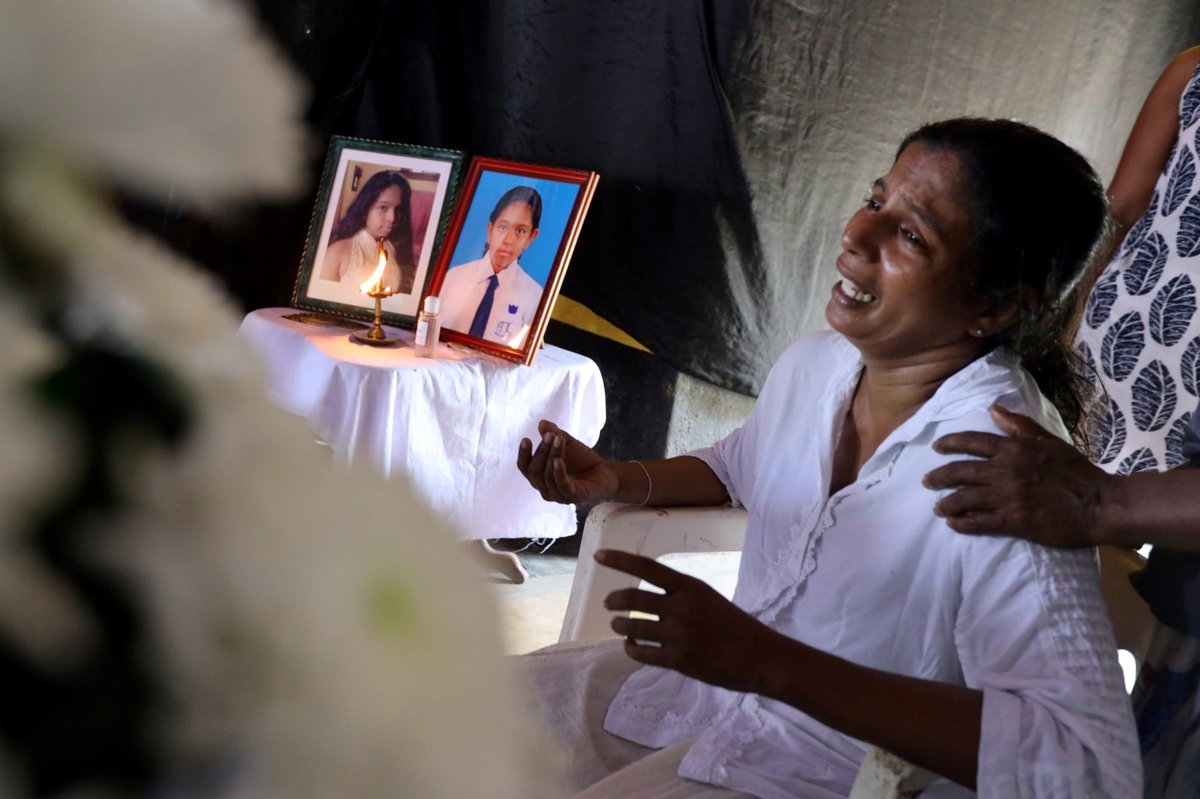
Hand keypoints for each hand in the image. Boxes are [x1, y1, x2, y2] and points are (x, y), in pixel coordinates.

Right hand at [517, 419, 619, 503]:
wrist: (606, 472)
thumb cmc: (582, 460)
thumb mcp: (567, 443)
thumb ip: (554, 434)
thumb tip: (542, 423)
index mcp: (540, 478)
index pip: (525, 468)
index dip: (523, 455)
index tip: (526, 439)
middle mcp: (546, 489)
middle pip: (535, 472)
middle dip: (541, 451)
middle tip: (550, 435)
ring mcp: (559, 495)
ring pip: (548, 476)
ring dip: (552, 455)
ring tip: (558, 439)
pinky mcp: (574, 496)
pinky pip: (563, 486)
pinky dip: (559, 473)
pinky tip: (559, 460)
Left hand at [597, 549, 780, 693]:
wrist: (762, 657)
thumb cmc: (737, 627)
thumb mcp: (709, 599)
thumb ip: (681, 598)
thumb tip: (648, 603)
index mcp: (691, 586)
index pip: (648, 567)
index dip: (620, 560)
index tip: (598, 556)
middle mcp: (682, 606)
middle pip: (633, 599)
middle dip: (615, 601)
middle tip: (608, 604)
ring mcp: (679, 634)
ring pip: (633, 627)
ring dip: (620, 626)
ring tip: (618, 626)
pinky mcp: (679, 659)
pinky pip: (642, 654)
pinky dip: (631, 649)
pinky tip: (632, 647)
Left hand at [923, 405, 1111, 547]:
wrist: (1099, 503)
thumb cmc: (1077, 471)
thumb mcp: (1050, 441)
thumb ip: (1020, 426)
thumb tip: (993, 409)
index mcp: (1014, 449)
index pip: (973, 442)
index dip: (950, 444)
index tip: (936, 447)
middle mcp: (1005, 470)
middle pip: (961, 471)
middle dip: (939, 476)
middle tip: (926, 481)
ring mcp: (1007, 496)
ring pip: (964, 498)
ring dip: (946, 503)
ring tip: (937, 508)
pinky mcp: (1013, 520)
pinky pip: (979, 521)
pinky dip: (962, 523)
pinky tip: (953, 525)